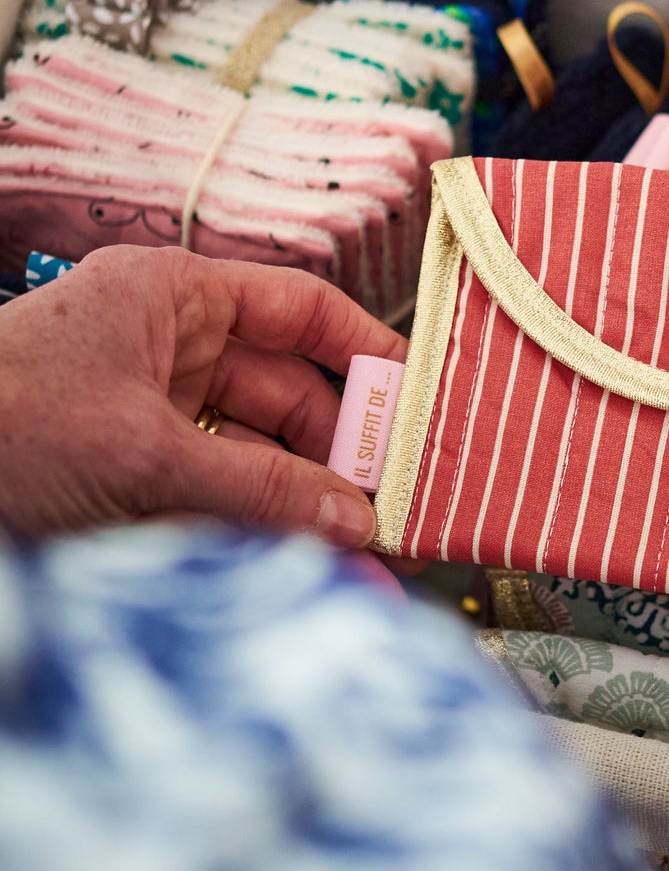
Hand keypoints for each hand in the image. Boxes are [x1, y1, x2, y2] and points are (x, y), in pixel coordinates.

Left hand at [0, 246, 405, 547]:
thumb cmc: (5, 427)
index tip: (424, 406)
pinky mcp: (131, 481)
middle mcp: (167, 349)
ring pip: (258, 456)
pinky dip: (262, 535)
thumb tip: (354, 524)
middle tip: (404, 508)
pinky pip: (218, 502)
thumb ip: (258, 491)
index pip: (299, 308)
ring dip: (311, 509)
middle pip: (289, 392)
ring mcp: (149, 416)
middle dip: (345, 455)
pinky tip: (311, 572)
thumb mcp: (142, 456)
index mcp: (171, 298)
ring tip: (370, 562)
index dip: (367, 353)